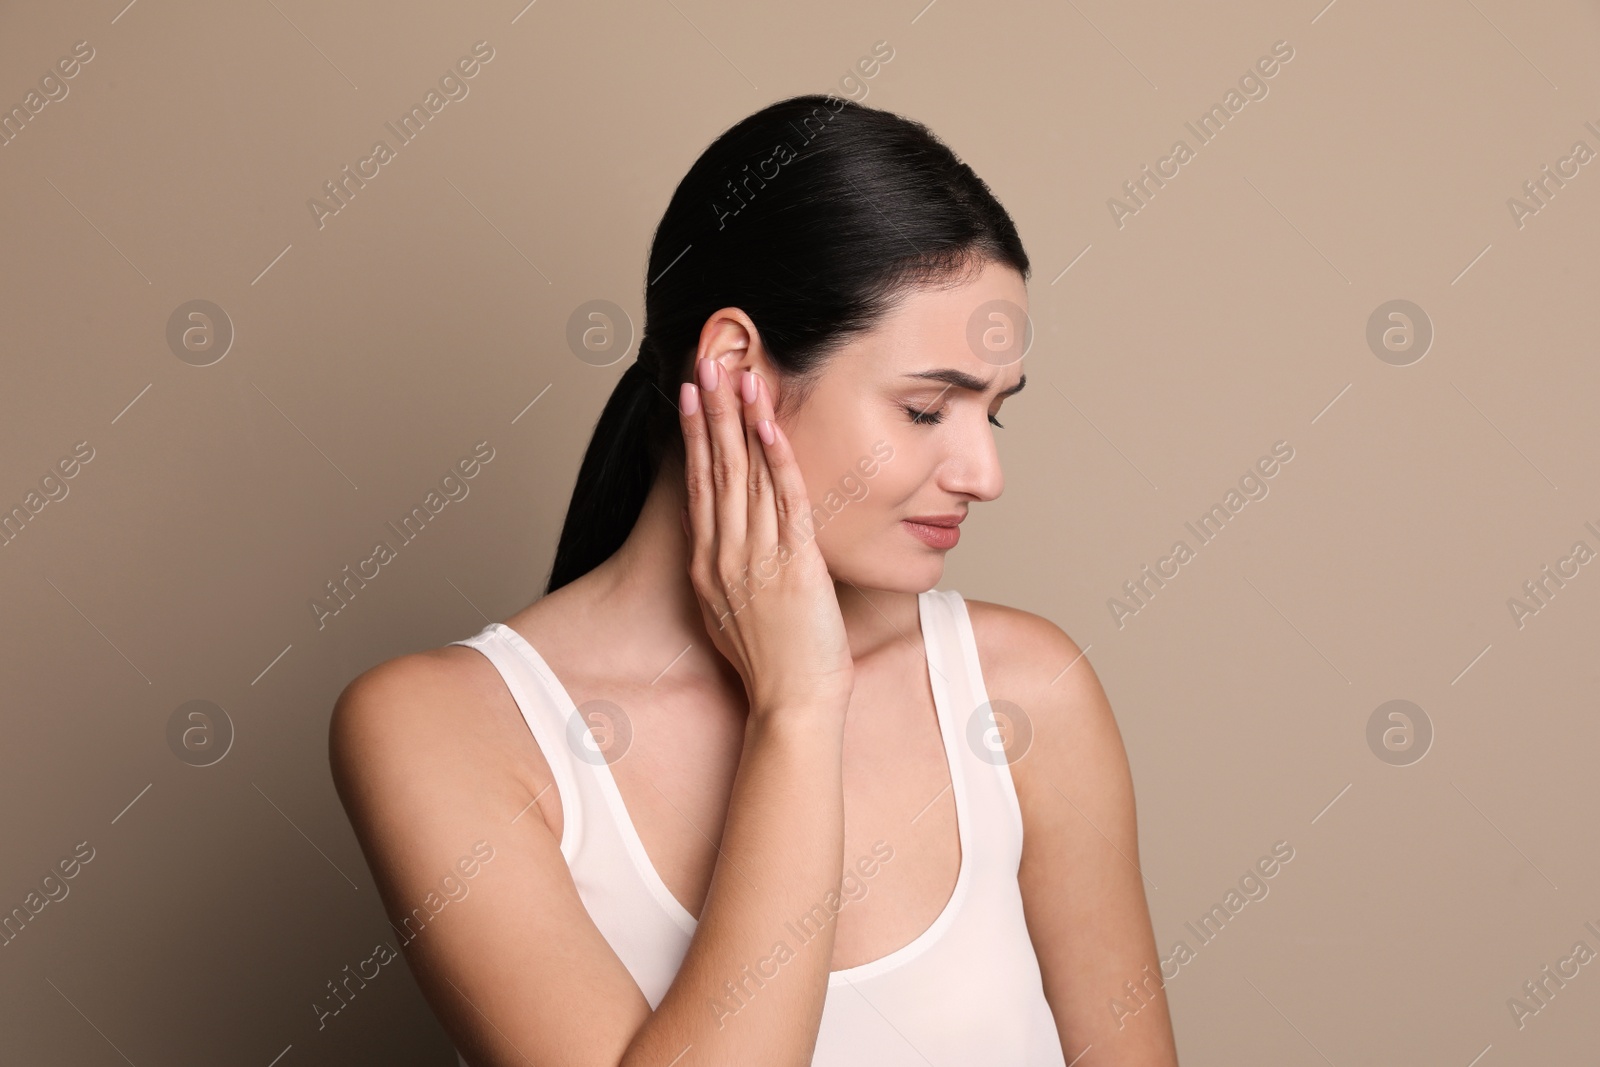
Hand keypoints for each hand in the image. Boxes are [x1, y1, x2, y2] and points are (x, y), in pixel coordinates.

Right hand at [678, 358, 854, 714]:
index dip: (694, 435)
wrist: (792, 704)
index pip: (697, 485)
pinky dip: (777, 457)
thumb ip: (723, 574)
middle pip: (714, 468)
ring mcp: (756, 559)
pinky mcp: (793, 565)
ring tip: (738, 373)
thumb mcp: (730, 615)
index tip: (691, 395)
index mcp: (707, 566)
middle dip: (710, 410)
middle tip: (704, 362)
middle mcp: (724, 555)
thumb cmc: (773, 665)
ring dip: (742, 419)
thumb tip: (718, 540)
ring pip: (745, 475)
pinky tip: (771, 423)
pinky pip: (784, 499)